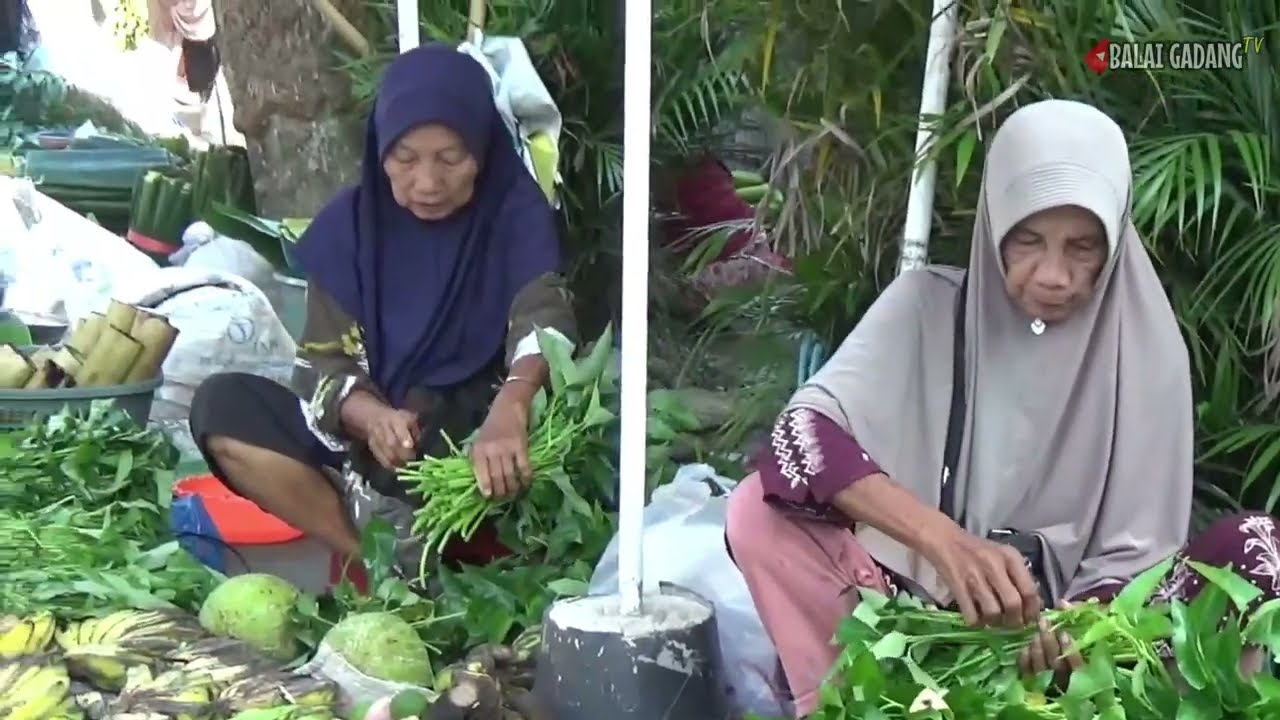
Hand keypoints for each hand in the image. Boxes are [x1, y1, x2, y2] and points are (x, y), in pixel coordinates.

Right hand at [365, 407, 419, 469]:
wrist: (374, 418)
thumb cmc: (399, 420)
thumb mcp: (410, 418)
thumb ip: (415, 430)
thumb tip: (418, 444)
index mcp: (396, 419)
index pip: (399, 427)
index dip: (404, 437)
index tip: (410, 446)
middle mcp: (384, 427)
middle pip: (391, 442)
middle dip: (402, 453)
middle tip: (411, 460)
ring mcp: (376, 437)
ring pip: (384, 451)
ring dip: (395, 461)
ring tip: (404, 467)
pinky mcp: (372, 446)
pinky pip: (379, 457)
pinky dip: (387, 464)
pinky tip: (395, 469)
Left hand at [470, 397, 530, 498]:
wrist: (509, 404)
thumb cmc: (493, 423)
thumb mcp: (480, 439)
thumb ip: (480, 458)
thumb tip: (483, 482)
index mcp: (479, 449)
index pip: (481, 474)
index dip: (486, 488)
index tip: (489, 497)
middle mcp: (491, 450)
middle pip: (496, 477)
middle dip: (501, 492)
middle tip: (504, 498)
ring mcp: (506, 448)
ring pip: (509, 475)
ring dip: (513, 488)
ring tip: (515, 494)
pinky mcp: (521, 445)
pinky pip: (523, 467)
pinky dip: (525, 478)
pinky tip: (526, 483)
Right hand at [919, 519, 1041, 627]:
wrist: (944, 539)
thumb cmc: (977, 550)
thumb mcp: (1001, 556)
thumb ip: (1017, 577)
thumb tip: (1032, 607)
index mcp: (1010, 557)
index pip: (1029, 591)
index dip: (1032, 611)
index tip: (1029, 621)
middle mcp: (994, 565)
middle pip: (1013, 604)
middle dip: (1014, 621)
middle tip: (1011, 624)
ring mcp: (974, 575)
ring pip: (993, 612)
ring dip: (994, 623)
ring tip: (991, 621)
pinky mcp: (957, 585)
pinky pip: (971, 615)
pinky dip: (975, 622)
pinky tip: (975, 617)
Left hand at [1018, 601, 1082, 678]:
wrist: (1067, 645)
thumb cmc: (1079, 630)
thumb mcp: (1082, 621)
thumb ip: (1075, 612)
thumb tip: (1061, 604)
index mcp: (1086, 667)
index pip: (1079, 666)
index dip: (1070, 650)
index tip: (1064, 634)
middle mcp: (1068, 677)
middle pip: (1057, 665)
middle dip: (1049, 643)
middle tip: (1044, 624)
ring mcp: (1050, 680)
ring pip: (1042, 669)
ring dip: (1038, 649)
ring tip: (1036, 633)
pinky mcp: (1034, 679)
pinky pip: (1028, 672)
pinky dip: (1026, 660)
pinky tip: (1026, 647)